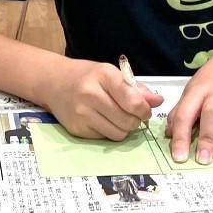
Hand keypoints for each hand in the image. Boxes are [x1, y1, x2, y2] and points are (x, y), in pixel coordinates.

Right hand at [37, 58, 163, 139]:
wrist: (54, 82)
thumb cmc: (88, 76)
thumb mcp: (112, 74)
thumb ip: (136, 88)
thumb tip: (158, 101)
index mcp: (104, 75)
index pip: (132, 100)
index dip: (144, 110)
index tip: (145, 110)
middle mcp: (91, 94)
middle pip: (127, 120)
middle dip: (136, 120)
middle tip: (132, 114)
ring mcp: (82, 113)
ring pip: (118, 133)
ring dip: (124, 129)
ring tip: (119, 117)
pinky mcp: (76, 129)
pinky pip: (104, 138)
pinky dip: (109, 132)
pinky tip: (103, 120)